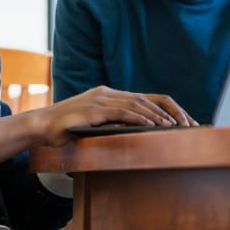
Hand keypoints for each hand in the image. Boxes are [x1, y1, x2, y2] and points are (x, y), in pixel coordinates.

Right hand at [39, 86, 196, 145]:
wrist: (41, 126)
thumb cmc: (67, 128)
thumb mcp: (95, 124)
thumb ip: (113, 124)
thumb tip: (139, 135)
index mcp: (110, 95)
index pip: (147, 98)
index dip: (169, 109)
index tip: (186, 122)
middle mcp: (108, 93)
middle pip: (148, 99)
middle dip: (171, 112)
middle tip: (189, 125)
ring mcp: (100, 99)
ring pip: (137, 104)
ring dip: (158, 116)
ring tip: (175, 127)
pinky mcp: (93, 110)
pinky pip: (121, 113)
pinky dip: (139, 119)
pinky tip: (152, 127)